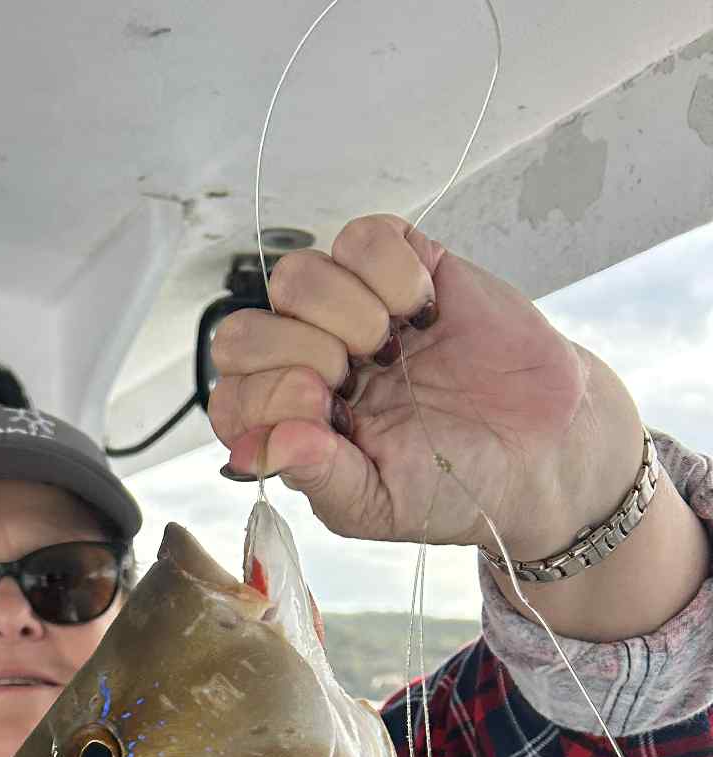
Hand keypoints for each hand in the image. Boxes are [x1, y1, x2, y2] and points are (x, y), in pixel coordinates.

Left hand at [206, 213, 644, 562]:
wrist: (543, 450)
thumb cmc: (456, 485)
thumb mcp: (378, 504)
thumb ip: (314, 476)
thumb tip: (249, 450)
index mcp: (292, 427)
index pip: (229, 396)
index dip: (268, 397)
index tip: (327, 412)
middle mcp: (309, 364)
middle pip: (242, 331)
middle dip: (299, 354)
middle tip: (359, 378)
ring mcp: (352, 312)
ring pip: (295, 276)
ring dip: (343, 310)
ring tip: (394, 346)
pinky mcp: (404, 267)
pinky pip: (363, 236)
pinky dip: (390, 270)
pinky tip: (423, 310)